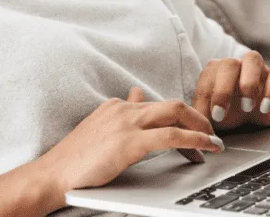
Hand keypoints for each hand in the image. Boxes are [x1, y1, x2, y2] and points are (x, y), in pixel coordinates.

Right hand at [41, 86, 224, 195]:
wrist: (54, 173)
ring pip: (176, 113)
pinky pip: (172, 135)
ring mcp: (127, 123)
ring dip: (201, 126)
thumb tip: (136, 95)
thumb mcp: (99, 130)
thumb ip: (120, 113)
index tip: (192, 127)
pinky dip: (195, 139)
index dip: (179, 116)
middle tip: (211, 132)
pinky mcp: (130, 142)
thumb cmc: (74, 159)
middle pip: (171, 103)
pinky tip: (207, 147)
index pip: (156, 104)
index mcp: (115, 106)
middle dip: (197, 116)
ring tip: (214, 141)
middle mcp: (123, 109)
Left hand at [193, 51, 269, 130]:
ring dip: (248, 83)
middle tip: (221, 115)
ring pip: (252, 59)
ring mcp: (257, 68)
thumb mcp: (214, 119)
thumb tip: (191, 131)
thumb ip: (201, 120)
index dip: (206, 97)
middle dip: (223, 90)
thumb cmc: (230, 116)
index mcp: (215, 71)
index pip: (207, 77)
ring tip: (247, 107)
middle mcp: (236, 65)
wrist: (256, 121)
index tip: (209, 118)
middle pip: (228, 64)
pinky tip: (265, 107)